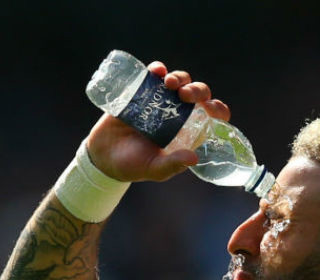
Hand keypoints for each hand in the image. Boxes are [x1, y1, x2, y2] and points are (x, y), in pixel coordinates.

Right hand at [85, 61, 231, 182]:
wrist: (102, 155)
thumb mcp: (154, 170)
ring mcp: (161, 100)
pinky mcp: (142, 91)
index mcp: (189, 131)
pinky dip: (158, 69)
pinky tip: (157, 71)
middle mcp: (179, 113)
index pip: (213, 116)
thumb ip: (172, 165)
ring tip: (170, 84)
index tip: (209, 108)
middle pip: (198, 94)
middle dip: (197, 90)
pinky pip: (155, 75)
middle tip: (186, 95)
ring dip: (179, 78)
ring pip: (180, 80)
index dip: (217, 109)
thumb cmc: (133, 166)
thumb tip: (194, 158)